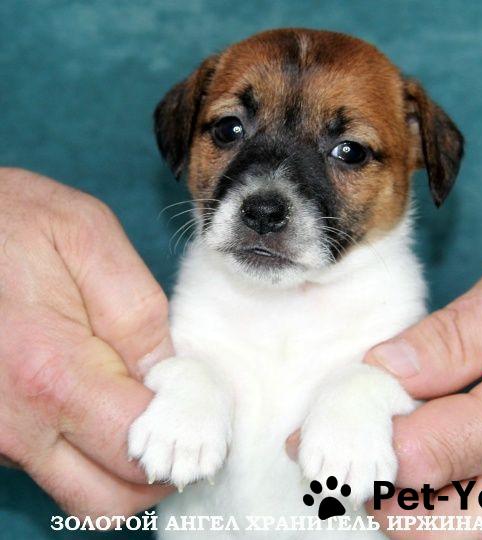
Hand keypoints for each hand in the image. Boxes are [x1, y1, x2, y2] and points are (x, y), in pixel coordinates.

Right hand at [0, 168, 173, 517]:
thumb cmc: (16, 222)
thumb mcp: (90, 241)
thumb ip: (138, 314)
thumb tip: (169, 375)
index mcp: (51, 373)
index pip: (140, 450)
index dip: (183, 432)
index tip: (198, 402)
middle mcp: (15, 424)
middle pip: (111, 498)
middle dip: (158, 469)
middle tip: (179, 419)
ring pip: (83, 492)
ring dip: (124, 467)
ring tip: (142, 410)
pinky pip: (54, 468)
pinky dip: (90, 454)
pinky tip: (102, 405)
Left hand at [287, 240, 481, 537]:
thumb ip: (454, 336)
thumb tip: (384, 369)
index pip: (417, 458)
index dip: (355, 448)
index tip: (310, 435)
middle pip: (439, 526)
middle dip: (378, 498)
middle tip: (338, 457)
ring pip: (458, 526)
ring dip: (402, 501)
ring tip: (364, 453)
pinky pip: (478, 505)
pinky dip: (432, 490)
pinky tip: (407, 448)